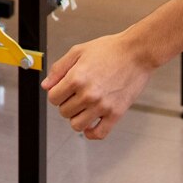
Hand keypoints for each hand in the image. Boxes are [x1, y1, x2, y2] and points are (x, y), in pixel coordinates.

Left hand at [42, 31, 163, 140]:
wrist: (137, 52)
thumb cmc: (110, 49)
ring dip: (76, 117)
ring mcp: (102, 106)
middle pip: (64, 112)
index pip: (53, 98)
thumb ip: (59, 68)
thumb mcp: (78, 51)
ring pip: (77, 125)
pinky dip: (91, 133)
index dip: (56, 93)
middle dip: (66, 104)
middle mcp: (88, 94)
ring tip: (83, 107)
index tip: (63, 90)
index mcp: (76, 78)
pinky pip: (99, 133)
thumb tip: (46, 86)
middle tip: (75, 95)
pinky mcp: (116, 113)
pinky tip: (90, 124)